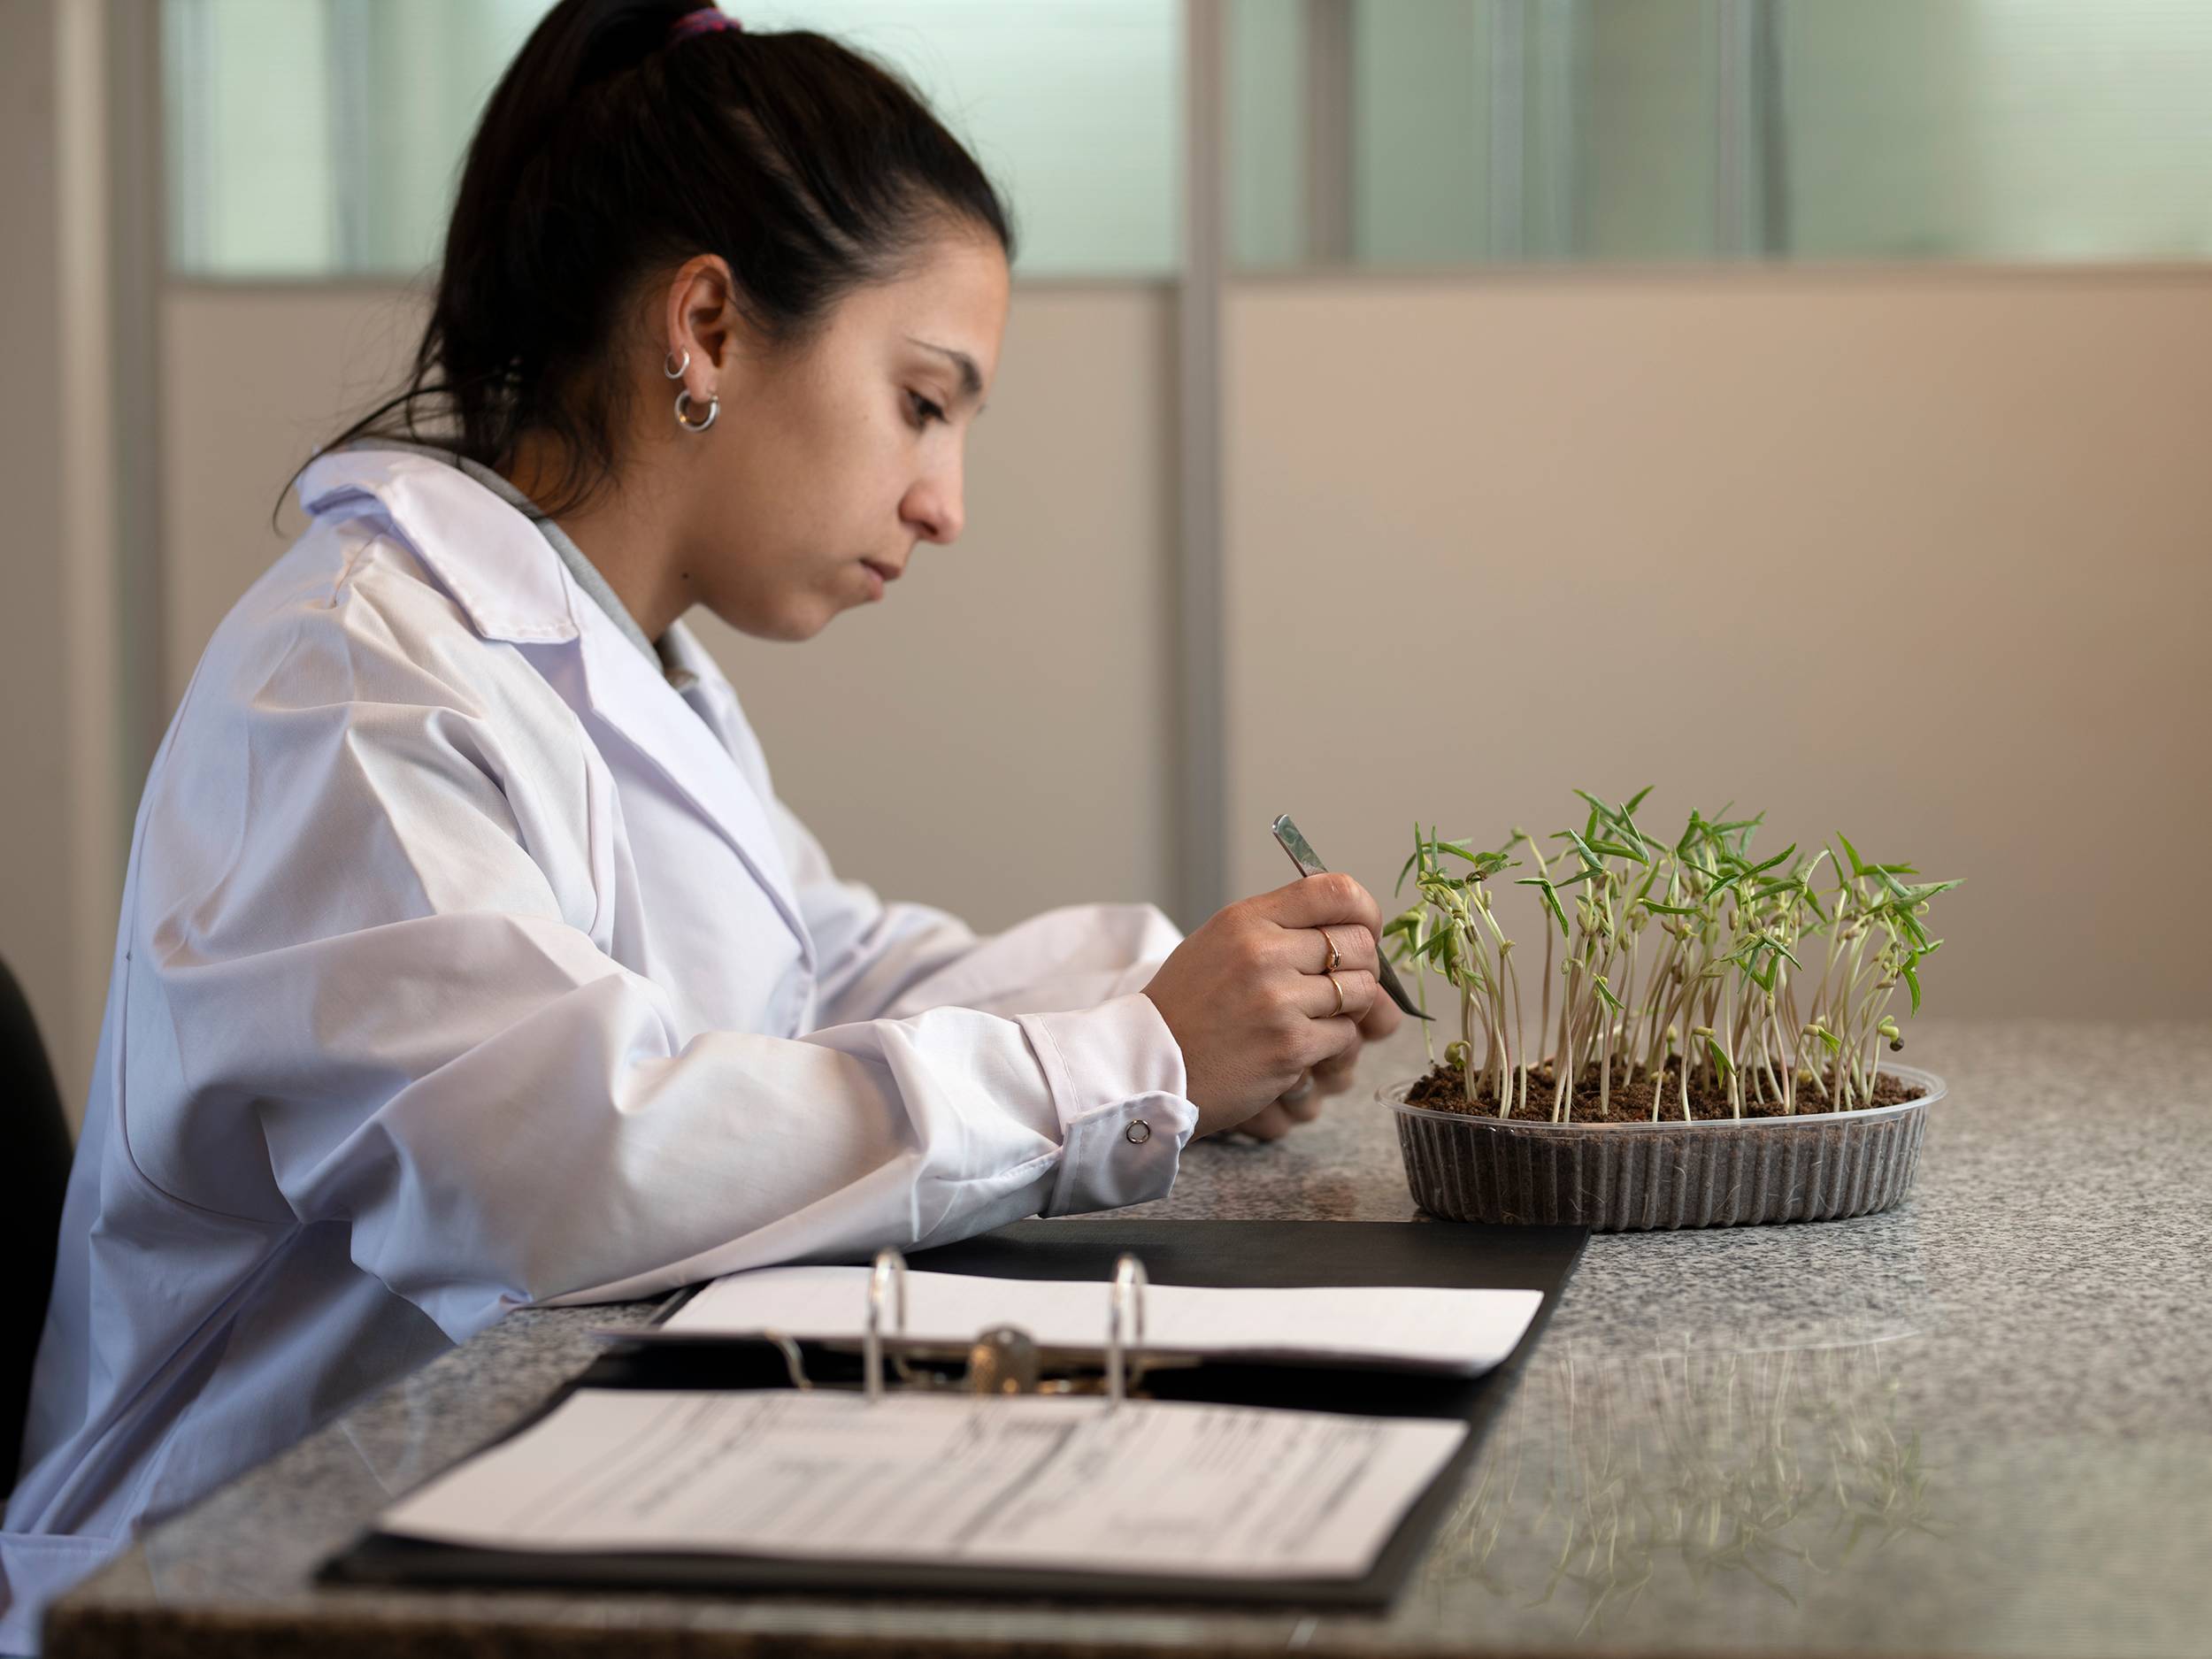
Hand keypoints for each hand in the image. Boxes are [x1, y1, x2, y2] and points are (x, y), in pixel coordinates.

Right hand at [1141, 872, 1400, 1138]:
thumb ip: (1276, 928)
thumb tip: (1350, 928)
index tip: (1364, 928)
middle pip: (1359, 944)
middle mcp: (1263, 952)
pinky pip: (1346, 1036)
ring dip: (1349, 1009)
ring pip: (1361, 991)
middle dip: (1360, 967)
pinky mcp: (1290, 1046)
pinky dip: (1332, 1045)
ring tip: (1317, 1017)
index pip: (1335, 891)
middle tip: (1338, 985)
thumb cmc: (1184, 1009)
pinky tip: (1300, 1046)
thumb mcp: (1218, 945)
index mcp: (1246, 920)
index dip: (1365, 910)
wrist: (1145, 1067)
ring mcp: (1278, 1000)